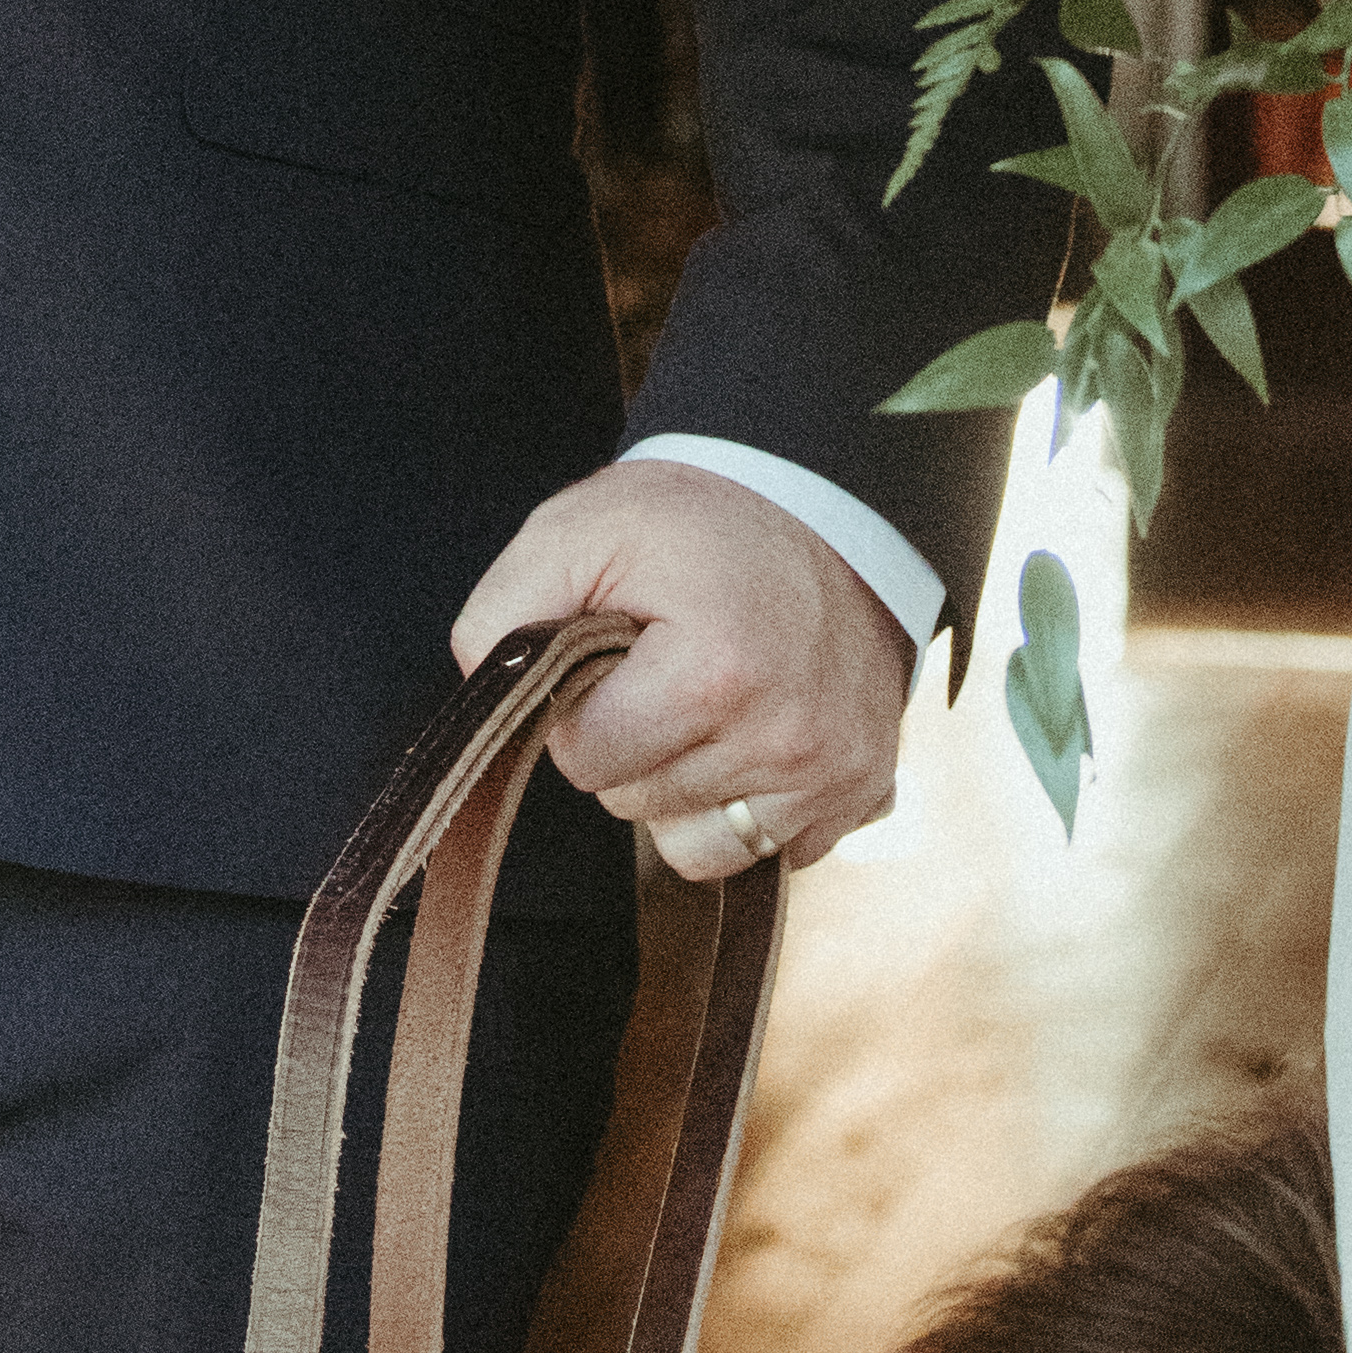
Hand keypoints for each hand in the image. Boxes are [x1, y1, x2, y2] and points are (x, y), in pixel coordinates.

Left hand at [450, 456, 917, 875]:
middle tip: (666, 668)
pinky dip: (750, 804)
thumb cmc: (695, 520)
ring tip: (710, 702)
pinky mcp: (865, 792)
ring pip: (697, 847)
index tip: (617, 654)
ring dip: (686, 786)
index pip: (586, 759)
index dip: (583, 706)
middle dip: (634, 745)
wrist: (825, 500)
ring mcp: (835, 774)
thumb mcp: (580, 529)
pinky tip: (756, 731)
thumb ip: (505, 612)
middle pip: (638, 806)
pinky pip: (770, 851)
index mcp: (715, 676)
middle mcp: (787, 740)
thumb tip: (486, 692)